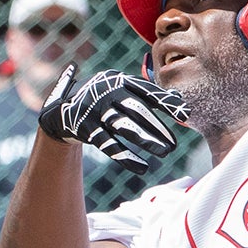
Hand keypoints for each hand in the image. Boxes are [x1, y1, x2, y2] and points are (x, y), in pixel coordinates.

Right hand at [39, 66, 189, 171]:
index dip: (166, 103)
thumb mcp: (122, 90)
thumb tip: (180, 101)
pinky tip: (142, 167)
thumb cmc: (102, 99)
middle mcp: (107, 92)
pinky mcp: (86, 128)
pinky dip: (126, 157)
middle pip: (137, 110)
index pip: (147, 91)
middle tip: (174, 145)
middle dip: (157, 128)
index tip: (185, 115)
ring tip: (164, 153)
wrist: (61, 110)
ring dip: (146, 140)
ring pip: (124, 127)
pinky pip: (109, 144)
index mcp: (119, 80)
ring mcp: (95, 110)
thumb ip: (149, 95)